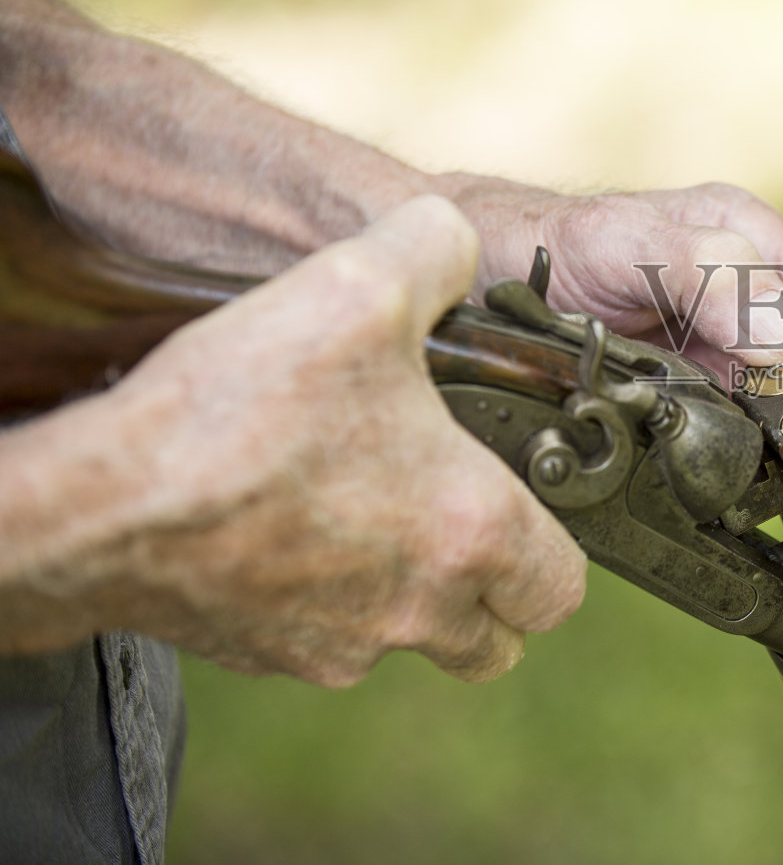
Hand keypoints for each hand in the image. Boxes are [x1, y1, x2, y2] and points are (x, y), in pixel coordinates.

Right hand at [0, 197, 584, 685]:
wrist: (104, 499)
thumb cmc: (243, 406)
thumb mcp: (362, 284)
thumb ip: (438, 250)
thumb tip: (459, 243)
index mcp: (470, 530)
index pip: (562, 591)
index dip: (554, 547)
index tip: (525, 506)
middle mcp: (417, 607)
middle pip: (494, 643)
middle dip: (491, 593)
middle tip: (455, 519)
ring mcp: (338, 644)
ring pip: (406, 642)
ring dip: (405, 594)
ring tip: (364, 508)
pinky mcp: (265, 654)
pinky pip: (321, 643)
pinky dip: (322, 600)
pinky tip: (287, 526)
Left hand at [436, 176, 782, 453]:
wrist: (470, 277)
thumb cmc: (549, 242)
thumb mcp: (632, 244)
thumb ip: (714, 279)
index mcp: (758, 247)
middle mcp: (752, 300)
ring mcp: (721, 354)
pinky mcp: (688, 399)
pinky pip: (745, 440)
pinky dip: (760, 472)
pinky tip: (750, 498)